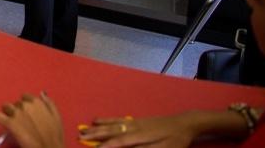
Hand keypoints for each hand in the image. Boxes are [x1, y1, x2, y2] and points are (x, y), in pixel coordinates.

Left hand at [0, 93, 64, 147]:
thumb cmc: (54, 137)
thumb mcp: (56, 118)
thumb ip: (49, 104)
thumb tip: (42, 94)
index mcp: (37, 102)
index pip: (25, 97)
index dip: (26, 106)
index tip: (28, 114)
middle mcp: (25, 105)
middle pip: (16, 104)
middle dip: (18, 111)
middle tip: (23, 122)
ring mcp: (16, 114)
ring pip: (6, 107)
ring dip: (8, 113)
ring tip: (12, 122)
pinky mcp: (9, 123)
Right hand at [82, 113, 199, 147]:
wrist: (184, 123)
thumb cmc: (176, 140)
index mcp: (140, 136)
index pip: (119, 142)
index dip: (105, 146)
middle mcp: (134, 127)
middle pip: (112, 131)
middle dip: (95, 135)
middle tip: (80, 136)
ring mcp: (134, 122)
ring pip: (112, 124)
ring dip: (97, 127)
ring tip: (84, 128)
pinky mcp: (137, 120)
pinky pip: (117, 120)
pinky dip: (106, 120)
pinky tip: (99, 120)